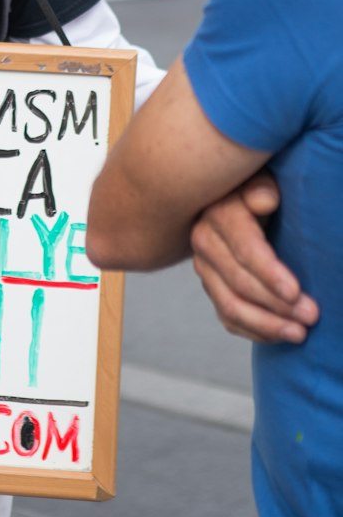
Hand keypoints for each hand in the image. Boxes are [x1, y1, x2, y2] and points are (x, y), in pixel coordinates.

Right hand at [191, 171, 318, 342]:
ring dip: (267, 325)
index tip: (296, 291)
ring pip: (230, 306)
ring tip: (299, 333)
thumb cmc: (262, 189)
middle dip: (277, 304)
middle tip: (311, 315)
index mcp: (220, 213)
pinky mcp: (212, 285)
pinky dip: (255, 332)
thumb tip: (265, 200)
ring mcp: (205, 267)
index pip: (244, 249)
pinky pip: (228, 318)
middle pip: (238, 283)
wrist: (241, 198)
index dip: (269, 273)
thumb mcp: (262, 179)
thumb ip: (262, 188)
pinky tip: (280, 336)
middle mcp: (205, 241)